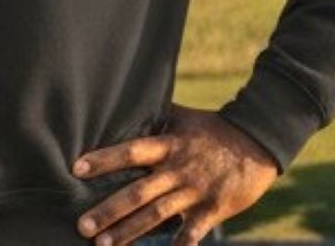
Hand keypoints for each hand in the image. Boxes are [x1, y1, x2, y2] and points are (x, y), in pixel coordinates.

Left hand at [70, 101, 279, 244]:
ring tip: (103, 245)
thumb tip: (123, 103)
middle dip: (109, 210)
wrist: (257, 141)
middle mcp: (178, 169)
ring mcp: (194, 191)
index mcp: (169, 145)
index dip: (105, 159)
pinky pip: (191, 233)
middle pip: (138, 192)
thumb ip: (155, 118)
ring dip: (129, 232)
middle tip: (82, 225)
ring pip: (157, 215)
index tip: (77, 168)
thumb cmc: (214, 129)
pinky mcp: (212, 209)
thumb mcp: (183, 118)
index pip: (131, 151)